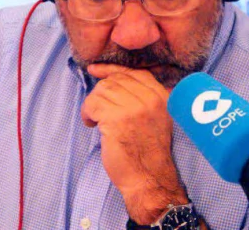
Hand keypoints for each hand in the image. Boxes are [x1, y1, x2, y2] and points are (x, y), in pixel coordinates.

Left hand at [82, 64, 188, 224]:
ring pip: (101, 91)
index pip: (133, 72)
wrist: (149, 179)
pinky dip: (87, 113)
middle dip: (100, 93)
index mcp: (162, 97)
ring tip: (94, 120)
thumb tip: (113, 78)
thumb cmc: (148, 152)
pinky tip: (92, 125)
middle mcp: (150, 99)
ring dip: (92, 105)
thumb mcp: (156, 118)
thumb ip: (143, 98)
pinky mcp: (117, 120)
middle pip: (114, 80)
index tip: (95, 70)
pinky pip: (93, 104)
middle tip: (96, 109)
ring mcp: (134, 109)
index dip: (111, 70)